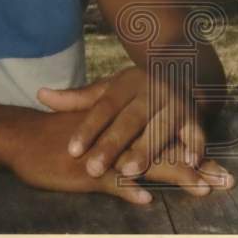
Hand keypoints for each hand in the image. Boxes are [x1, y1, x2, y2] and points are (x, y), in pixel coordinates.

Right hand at [0, 108, 231, 200]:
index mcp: (129, 135)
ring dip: (177, 177)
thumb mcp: (98, 140)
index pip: (169, 147)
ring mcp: (108, 157)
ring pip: (149, 167)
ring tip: (202, 188)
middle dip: (200, 170)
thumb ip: (123, 151)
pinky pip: (112, 181)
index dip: (197, 159)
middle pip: (169, 156)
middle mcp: (125, 143)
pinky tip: (146, 199)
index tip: (223, 172)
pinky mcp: (88, 171)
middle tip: (227, 182)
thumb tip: (147, 172)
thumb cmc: (61, 139)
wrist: (24, 137)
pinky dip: (128, 189)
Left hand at [36, 65, 204, 179]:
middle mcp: (152, 91)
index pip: (104, 107)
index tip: (72, 151)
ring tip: (130, 170)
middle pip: (129, 119)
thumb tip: (41, 95)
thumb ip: (77, 98)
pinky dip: (194, 147)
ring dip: (146, 149)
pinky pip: (195, 132)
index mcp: (127, 84)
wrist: (182, 67)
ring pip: (160, 127)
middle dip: (112, 144)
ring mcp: (175, 102)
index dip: (88, 128)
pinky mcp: (195, 115)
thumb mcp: (109, 88)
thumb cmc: (137, 88)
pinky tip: (188, 164)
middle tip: (93, 169)